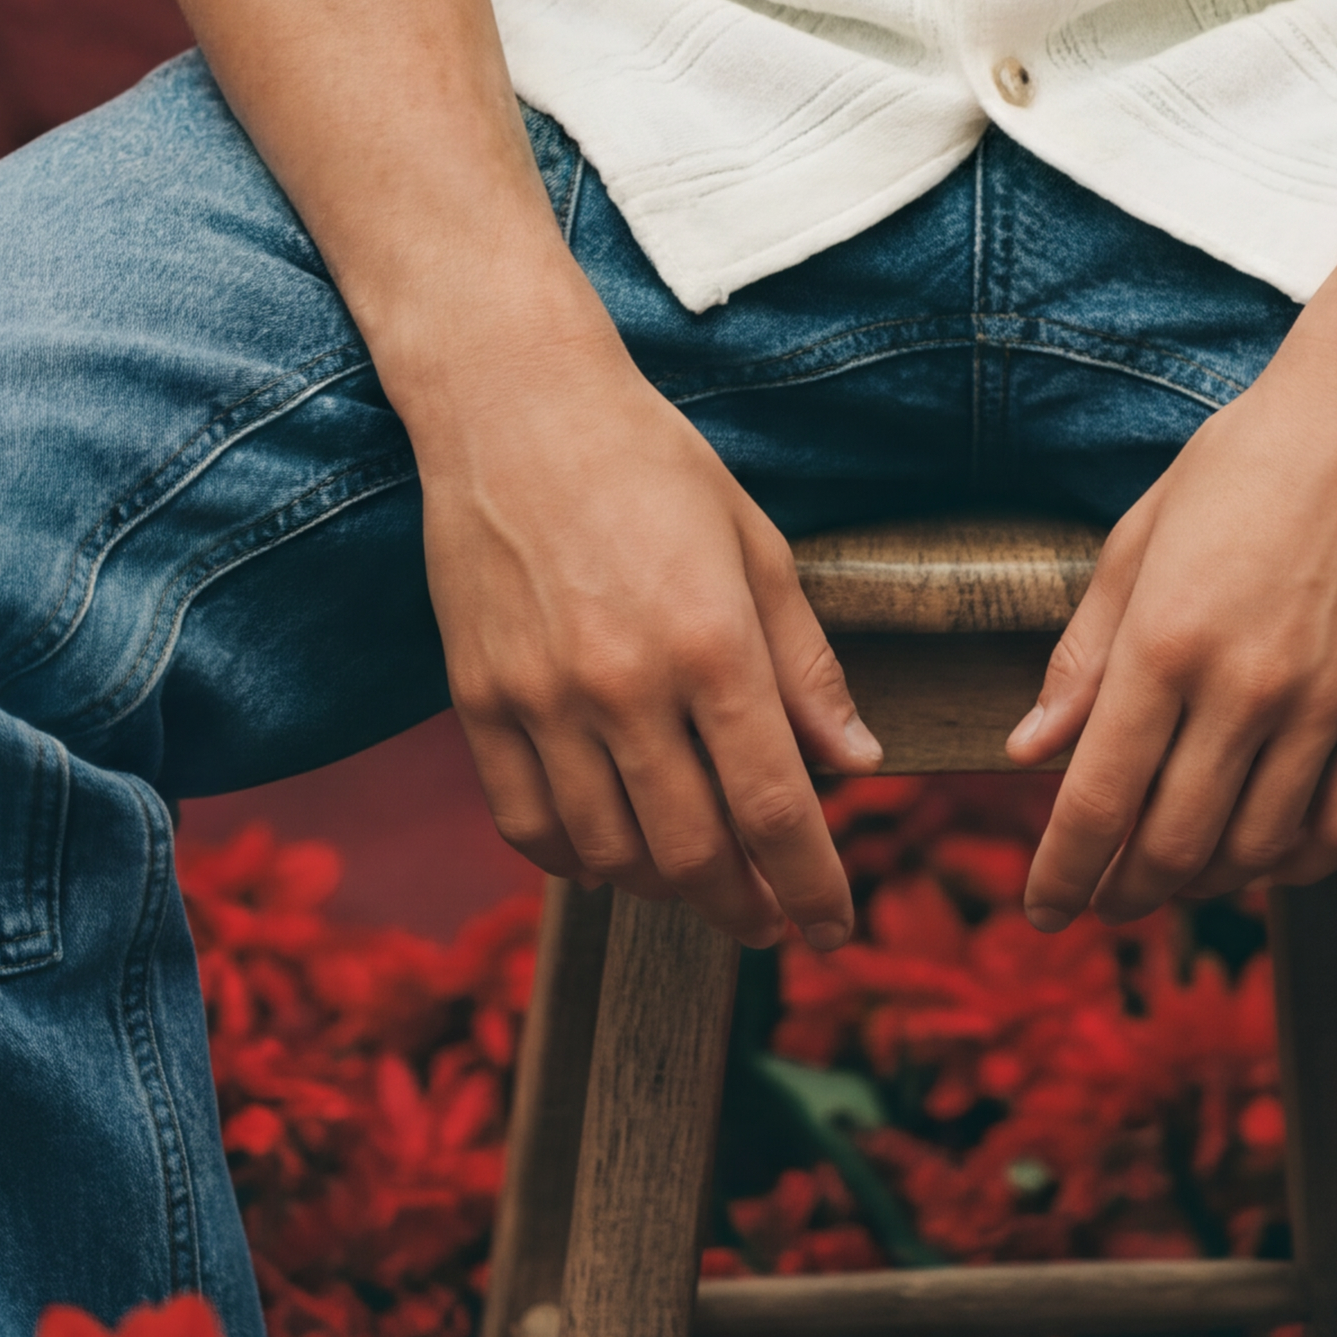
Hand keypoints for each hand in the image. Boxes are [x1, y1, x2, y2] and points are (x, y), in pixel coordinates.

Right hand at [413, 330, 882, 947]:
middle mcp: (625, 685)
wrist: (514, 407)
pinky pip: (528, 827)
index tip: (835, 929)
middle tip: (768, 919)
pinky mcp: (479, 703)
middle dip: (744, 906)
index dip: (813, 886)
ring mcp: (542, 700)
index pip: (775, 808)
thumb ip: (805, 664)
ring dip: (664, 889)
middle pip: (694, 854)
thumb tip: (856, 762)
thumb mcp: (755, 545)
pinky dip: (575, 862)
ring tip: (696, 880)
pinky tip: (608, 853)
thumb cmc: (650, 464)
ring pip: (611, 856)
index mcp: (711, 641)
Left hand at [1006, 342, 1336, 923]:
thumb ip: (1084, 654)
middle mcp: (1246, 683)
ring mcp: (1328, 701)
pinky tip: (1267, 854)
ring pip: (1257, 848)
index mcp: (1166, 638)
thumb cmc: (1246, 462)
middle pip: (1173, 843)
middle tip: (1106, 900)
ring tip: (1178, 875)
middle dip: (1126, 890)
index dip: (1061, 873)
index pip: (1096, 798)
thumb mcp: (1141, 539)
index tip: (1042, 910)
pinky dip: (1298, 864)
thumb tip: (1027, 750)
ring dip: (1206, 882)